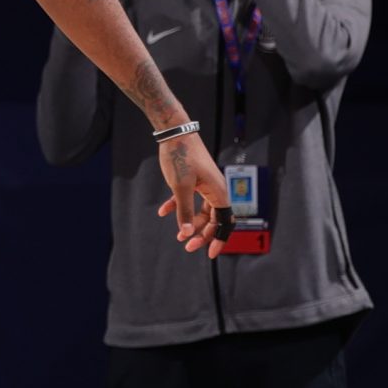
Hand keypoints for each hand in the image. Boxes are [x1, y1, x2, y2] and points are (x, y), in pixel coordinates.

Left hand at [154, 130, 232, 257]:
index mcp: (218, 193)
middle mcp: (215, 190)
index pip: (225, 222)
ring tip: (177, 235)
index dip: (219, 239)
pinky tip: (162, 212)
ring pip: (201, 211)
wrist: (175, 133)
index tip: (209, 254)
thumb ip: (184, 212)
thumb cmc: (180, 158)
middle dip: (201, 234)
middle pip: (213, 219)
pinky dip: (177, 207)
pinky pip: (188, 199)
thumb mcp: (181, 188)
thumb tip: (187, 233)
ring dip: (190, 223)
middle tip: (186, 246)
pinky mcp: (192, 180)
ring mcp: (204, 185)